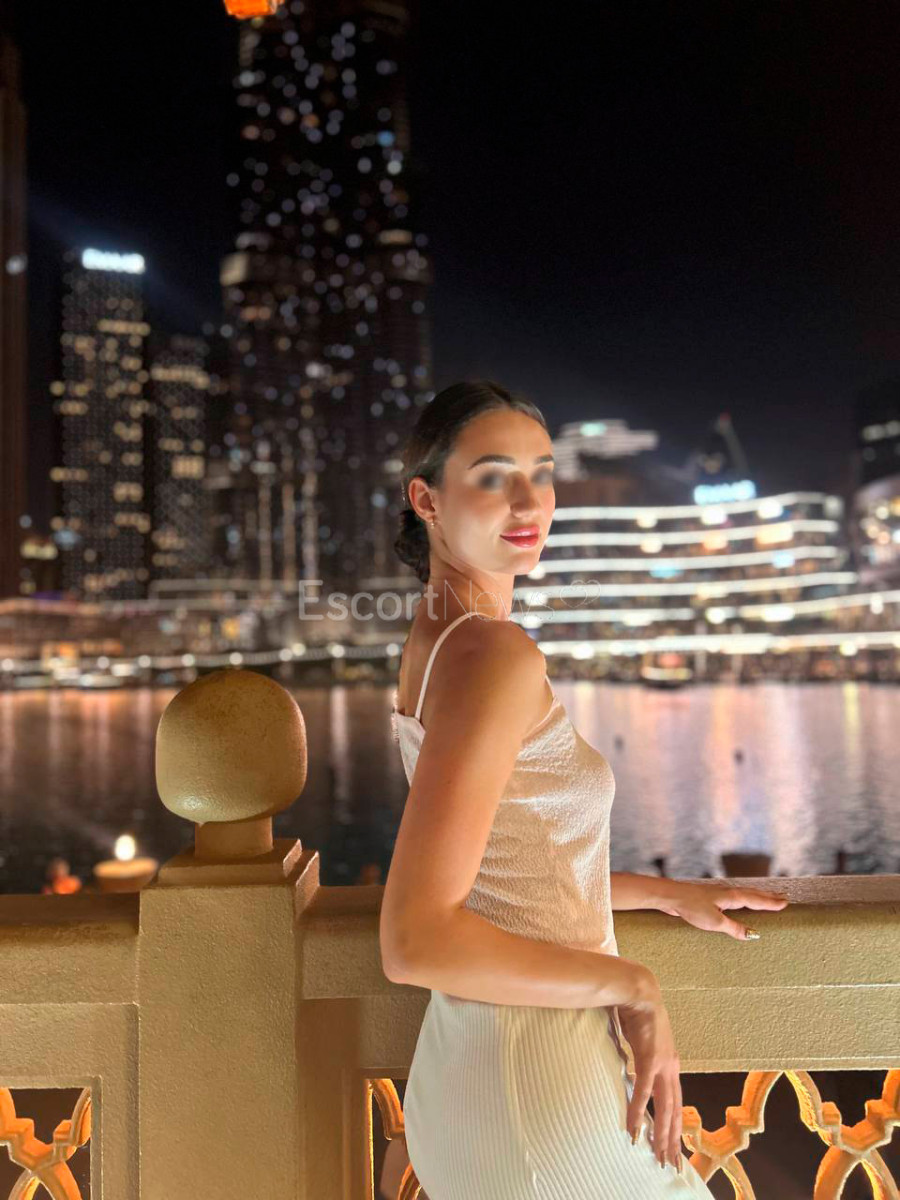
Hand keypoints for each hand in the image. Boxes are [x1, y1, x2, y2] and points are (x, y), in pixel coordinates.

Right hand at [618, 978, 682, 1170]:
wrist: (639, 990)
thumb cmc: (637, 1011)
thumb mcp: (642, 1040)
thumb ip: (641, 1057)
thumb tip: (632, 1069)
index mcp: (670, 1064)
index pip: (675, 1102)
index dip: (676, 1125)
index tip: (675, 1145)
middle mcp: (671, 1068)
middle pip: (675, 1111)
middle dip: (673, 1139)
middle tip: (670, 1163)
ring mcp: (662, 1065)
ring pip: (665, 1108)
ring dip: (661, 1134)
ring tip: (659, 1155)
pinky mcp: (650, 1060)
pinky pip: (643, 1092)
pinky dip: (638, 1112)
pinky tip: (634, 1129)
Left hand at [659, 881, 788, 939]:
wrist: (671, 896)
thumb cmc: (692, 907)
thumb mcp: (715, 922)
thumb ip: (734, 928)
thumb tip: (752, 935)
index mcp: (732, 897)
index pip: (757, 900)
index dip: (771, 903)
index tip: (786, 903)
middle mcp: (728, 892)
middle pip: (753, 893)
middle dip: (769, 896)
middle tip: (784, 896)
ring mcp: (720, 892)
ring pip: (744, 893)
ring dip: (758, 895)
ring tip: (768, 896)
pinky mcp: (711, 896)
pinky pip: (734, 896)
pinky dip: (744, 897)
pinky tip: (741, 900)